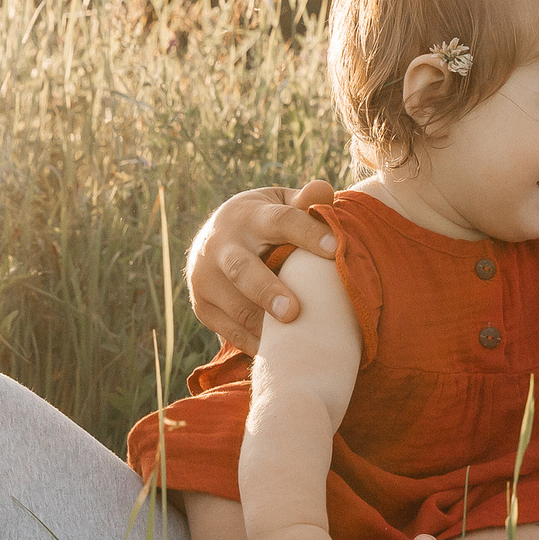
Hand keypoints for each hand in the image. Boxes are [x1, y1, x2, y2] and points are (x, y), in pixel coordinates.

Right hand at [187, 179, 339, 351]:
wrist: (212, 238)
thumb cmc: (263, 222)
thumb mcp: (279, 203)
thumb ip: (304, 202)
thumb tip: (324, 189)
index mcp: (248, 215)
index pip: (281, 221)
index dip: (308, 234)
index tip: (336, 250)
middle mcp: (220, 245)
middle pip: (243, 270)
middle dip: (268, 291)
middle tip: (294, 312)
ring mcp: (205, 278)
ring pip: (236, 308)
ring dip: (265, 326)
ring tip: (295, 341)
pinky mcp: (202, 306)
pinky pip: (230, 331)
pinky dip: (256, 342)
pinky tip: (281, 349)